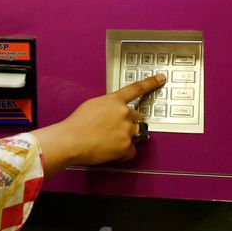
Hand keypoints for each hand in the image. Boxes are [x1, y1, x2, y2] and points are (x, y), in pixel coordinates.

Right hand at [35, 73, 165, 175]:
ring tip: (107, 140)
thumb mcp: (92, 105)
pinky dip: (123, 152)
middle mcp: (124, 113)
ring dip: (125, 137)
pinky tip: (110, 150)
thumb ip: (108, 105)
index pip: (137, 88)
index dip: (151, 82)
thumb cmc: (77, 124)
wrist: (71, 140)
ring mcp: (126, 130)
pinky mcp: (125, 146)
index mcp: (115, 100)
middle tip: (111, 130)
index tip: (161, 78)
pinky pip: (131, 150)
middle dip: (127, 123)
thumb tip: (113, 111)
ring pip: (134, 134)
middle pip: (136, 117)